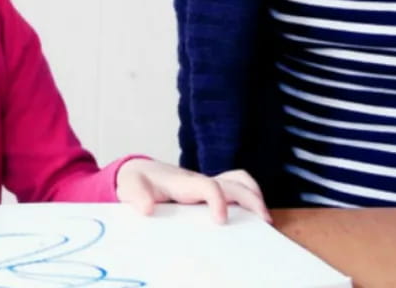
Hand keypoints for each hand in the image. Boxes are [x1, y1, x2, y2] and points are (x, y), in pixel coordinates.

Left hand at [115, 159, 269, 223]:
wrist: (140, 174)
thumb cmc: (138, 180)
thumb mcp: (131, 187)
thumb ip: (138, 195)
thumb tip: (147, 208)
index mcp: (184, 182)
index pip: (209, 185)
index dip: (218, 200)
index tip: (221, 221)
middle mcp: (200, 181)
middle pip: (235, 182)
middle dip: (252, 198)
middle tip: (264, 221)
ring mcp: (207, 184)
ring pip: (239, 181)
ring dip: (254, 195)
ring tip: (265, 219)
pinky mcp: (210, 192)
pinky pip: (236, 189)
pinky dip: (249, 199)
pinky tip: (252, 219)